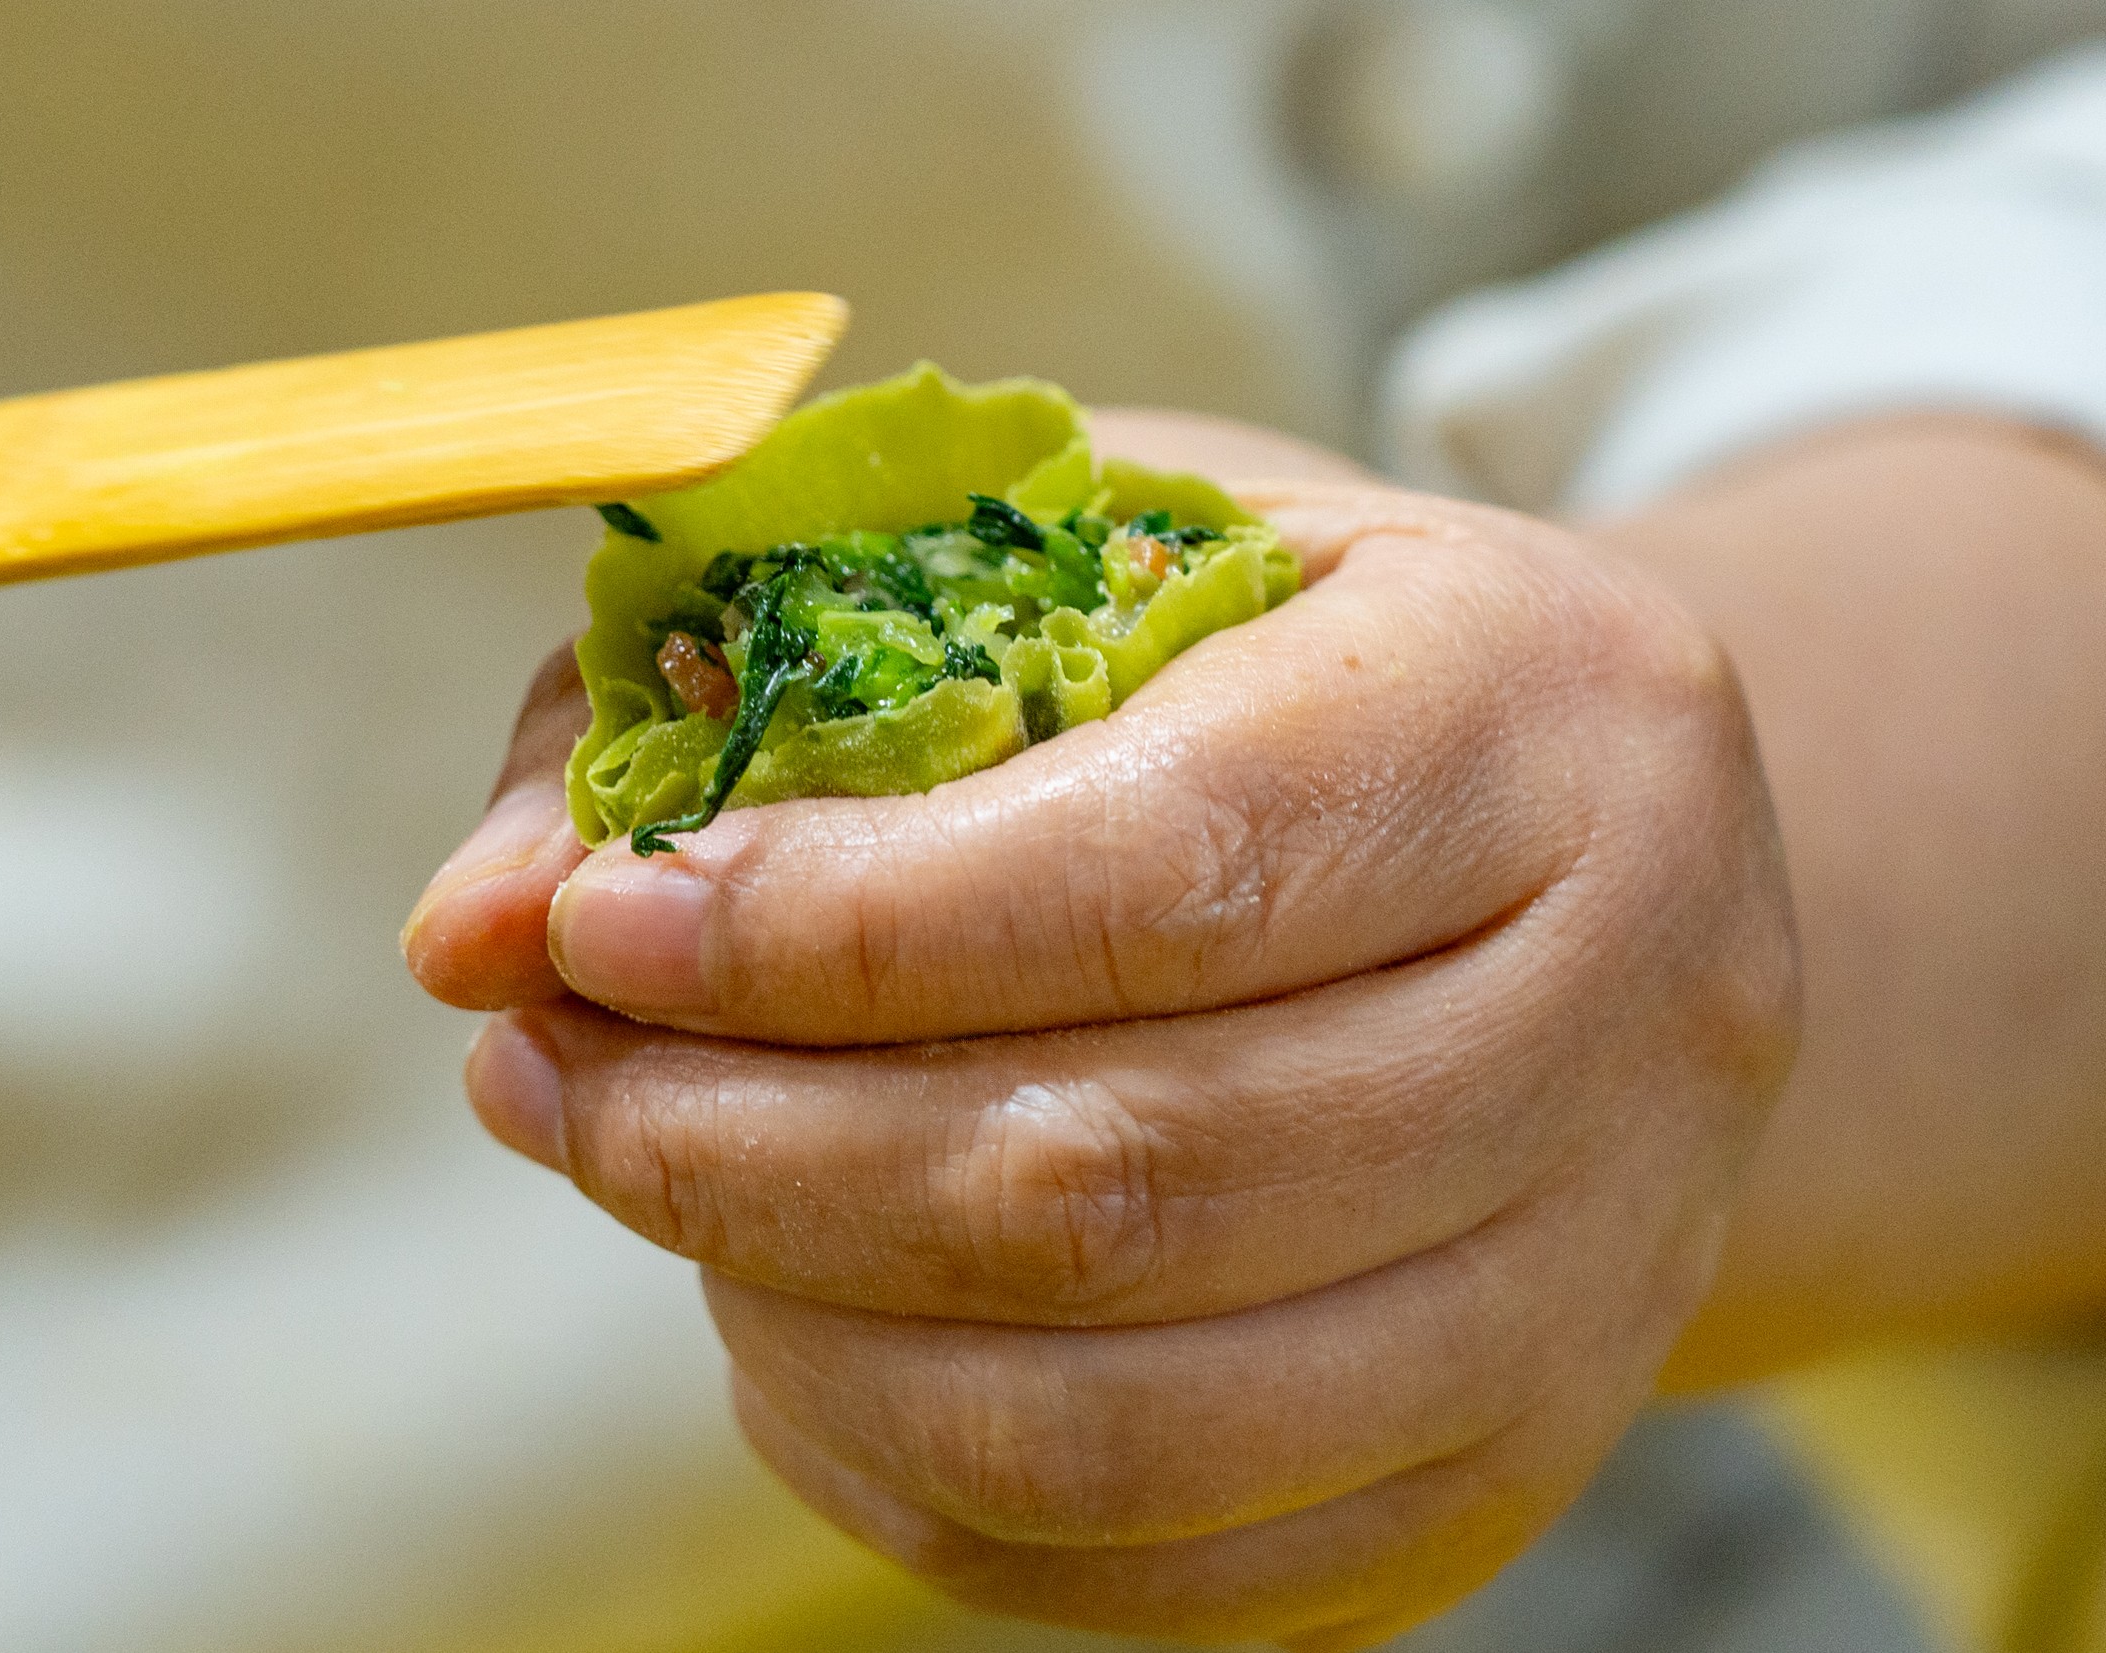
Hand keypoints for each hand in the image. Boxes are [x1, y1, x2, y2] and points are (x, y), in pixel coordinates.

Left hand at [403, 427, 1795, 1645]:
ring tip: (636, 1180)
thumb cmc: (1265, 660)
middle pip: (1130, 1179)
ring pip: (1127, 1425)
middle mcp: (1631, 1013)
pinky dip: (897, 1471)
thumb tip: (474, 922)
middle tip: (547, 1076)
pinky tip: (781, 1320)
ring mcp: (1594, 1292)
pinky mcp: (1500, 1486)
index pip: (1166, 869)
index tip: (597, 926)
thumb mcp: (1047, 555)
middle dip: (757, 1149)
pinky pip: (1147, 1572)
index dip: (835, 927)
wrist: (1595, 862)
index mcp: (1543, 708)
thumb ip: (744, 686)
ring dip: (795, 1324)